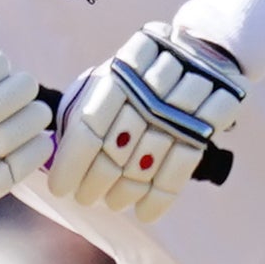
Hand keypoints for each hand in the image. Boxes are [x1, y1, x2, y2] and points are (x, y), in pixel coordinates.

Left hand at [47, 24, 245, 223]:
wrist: (203, 50)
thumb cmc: (141, 72)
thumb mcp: (111, 73)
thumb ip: (85, 105)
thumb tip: (56, 148)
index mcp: (119, 73)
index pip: (88, 128)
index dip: (72, 164)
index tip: (59, 188)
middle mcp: (149, 90)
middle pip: (116, 150)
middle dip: (95, 182)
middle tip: (84, 198)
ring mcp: (182, 109)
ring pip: (146, 163)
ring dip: (125, 192)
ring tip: (112, 203)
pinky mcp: (208, 124)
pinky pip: (180, 169)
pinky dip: (160, 197)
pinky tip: (145, 212)